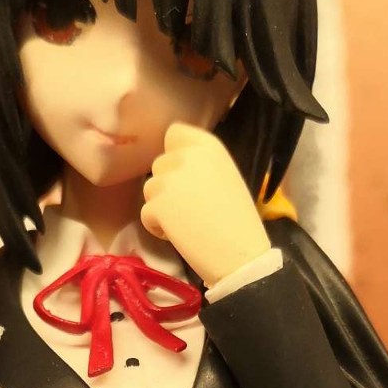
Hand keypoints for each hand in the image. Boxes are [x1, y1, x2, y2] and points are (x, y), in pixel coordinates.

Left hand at [141, 123, 269, 286]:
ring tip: (186, 222)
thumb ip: (200, 165)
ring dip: (161, 206)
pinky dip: (157, 227)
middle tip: (190, 207)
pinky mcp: (157, 205)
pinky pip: (146, 213)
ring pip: (149, 189)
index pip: (175, 133)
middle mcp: (187, 156)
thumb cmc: (239, 220)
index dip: (174, 153)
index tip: (184, 173)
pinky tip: (180, 235)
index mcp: (209, 145)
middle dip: (167, 185)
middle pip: (159, 164)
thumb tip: (175, 166)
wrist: (240, 254)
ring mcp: (170, 180)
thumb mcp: (225, 177)